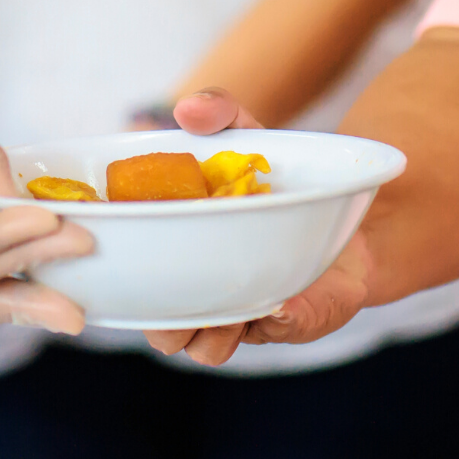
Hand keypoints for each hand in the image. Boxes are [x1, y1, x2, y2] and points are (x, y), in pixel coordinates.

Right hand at [143, 89, 371, 364]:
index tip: (128, 258)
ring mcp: (231, 314)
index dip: (111, 282)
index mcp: (167, 250)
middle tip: (182, 290)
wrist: (348, 209)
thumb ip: (219, 110)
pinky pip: (262, 337)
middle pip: (154, 329)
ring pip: (198, 348)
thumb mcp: (246, 132)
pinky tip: (277, 298)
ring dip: (210, 329)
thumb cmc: (274, 174)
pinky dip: (267, 320)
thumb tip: (187, 110)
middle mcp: (191, 291)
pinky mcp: (276, 324)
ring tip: (232, 298)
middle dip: (161, 322)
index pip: (121, 279)